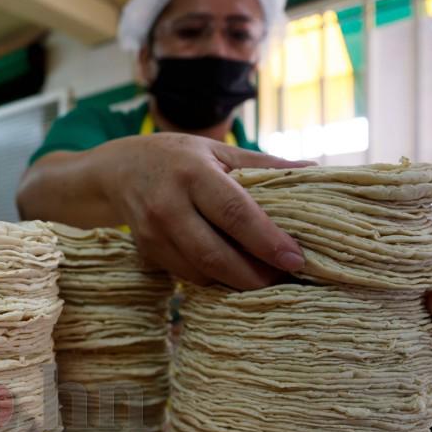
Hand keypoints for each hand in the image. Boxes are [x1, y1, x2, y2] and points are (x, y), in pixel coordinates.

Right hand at [97, 132, 311, 289]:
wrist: (117, 170)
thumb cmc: (176, 157)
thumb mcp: (217, 150)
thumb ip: (264, 165)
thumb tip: (315, 171)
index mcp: (192, 174)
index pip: (235, 214)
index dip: (267, 241)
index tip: (297, 259)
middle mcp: (168, 206)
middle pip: (216, 255)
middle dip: (255, 275)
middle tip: (285, 279)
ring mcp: (153, 233)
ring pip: (202, 272)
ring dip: (236, 281)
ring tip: (264, 276)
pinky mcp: (148, 252)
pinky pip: (188, 275)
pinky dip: (215, 278)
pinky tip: (233, 271)